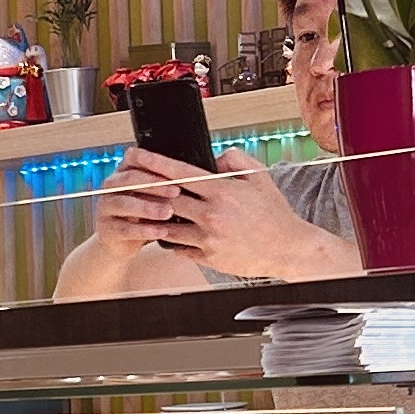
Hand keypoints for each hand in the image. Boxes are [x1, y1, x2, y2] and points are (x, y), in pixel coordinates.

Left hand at [105, 152, 353, 283]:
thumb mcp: (259, 176)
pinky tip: (162, 232)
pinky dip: (168, 240)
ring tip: (138, 211)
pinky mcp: (208, 257)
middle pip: (165, 199)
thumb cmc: (273, 213)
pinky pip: (178, 248)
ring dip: (151, 218)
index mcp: (222, 190)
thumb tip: (214, 156)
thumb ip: (234, 160)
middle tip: (126, 183)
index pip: (178, 173)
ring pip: (166, 226)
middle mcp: (212, 214)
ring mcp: (208, 238)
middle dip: (143, 189)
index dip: (153, 163)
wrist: (287, 248)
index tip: (135, 156)